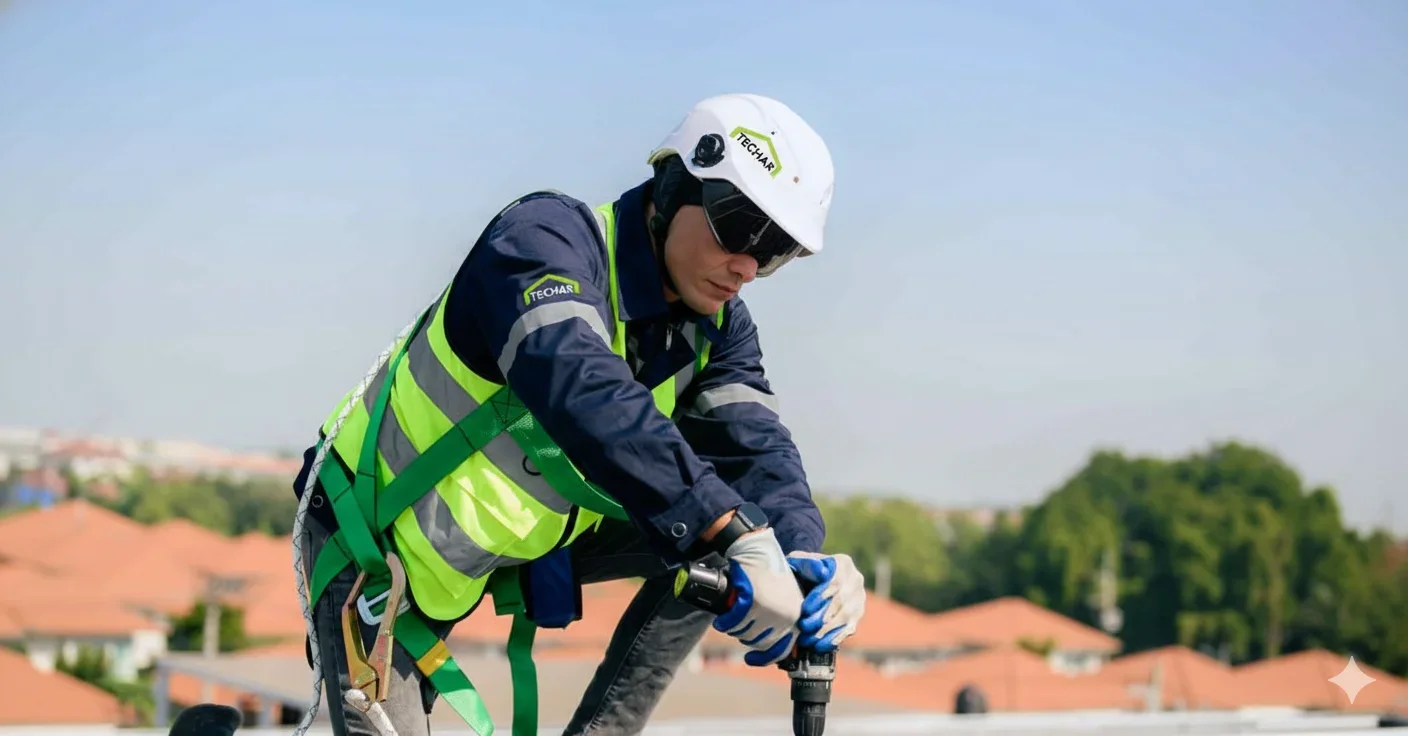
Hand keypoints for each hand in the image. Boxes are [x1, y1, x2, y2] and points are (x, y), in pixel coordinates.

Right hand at [711, 528, 804, 666]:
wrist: (757, 550)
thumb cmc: (769, 574)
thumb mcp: (784, 598)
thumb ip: (783, 620)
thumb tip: (772, 646)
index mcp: (797, 616)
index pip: (782, 648)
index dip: (764, 658)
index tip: (749, 660)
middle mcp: (787, 615)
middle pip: (760, 643)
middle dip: (745, 639)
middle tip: (736, 630)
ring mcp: (771, 609)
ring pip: (746, 634)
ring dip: (734, 631)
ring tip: (728, 623)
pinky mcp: (754, 601)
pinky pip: (735, 622)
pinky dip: (725, 623)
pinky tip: (721, 621)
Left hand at [786, 551, 865, 652]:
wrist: (811, 579)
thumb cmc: (802, 570)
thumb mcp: (801, 562)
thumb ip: (806, 563)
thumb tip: (820, 571)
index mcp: (843, 564)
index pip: (835, 581)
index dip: (821, 596)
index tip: (805, 609)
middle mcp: (856, 581)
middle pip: (841, 602)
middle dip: (822, 617)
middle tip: (803, 627)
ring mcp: (859, 600)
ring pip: (845, 618)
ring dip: (825, 631)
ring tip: (807, 639)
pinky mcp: (857, 617)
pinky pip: (848, 630)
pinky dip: (833, 639)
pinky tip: (819, 646)